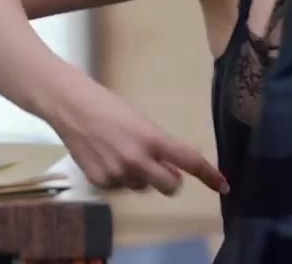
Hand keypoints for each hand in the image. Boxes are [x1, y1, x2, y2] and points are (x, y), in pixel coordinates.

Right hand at [46, 80, 227, 195]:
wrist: (69, 105)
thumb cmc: (107, 105)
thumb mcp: (139, 120)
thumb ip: (157, 145)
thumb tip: (170, 170)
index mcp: (152, 139)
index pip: (189, 161)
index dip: (209, 175)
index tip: (223, 185)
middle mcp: (137, 160)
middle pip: (170, 187)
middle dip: (170, 180)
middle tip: (162, 168)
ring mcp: (118, 174)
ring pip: (142, 187)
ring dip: (139, 175)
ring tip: (119, 151)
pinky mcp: (100, 182)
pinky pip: (120, 187)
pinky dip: (118, 177)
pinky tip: (104, 157)